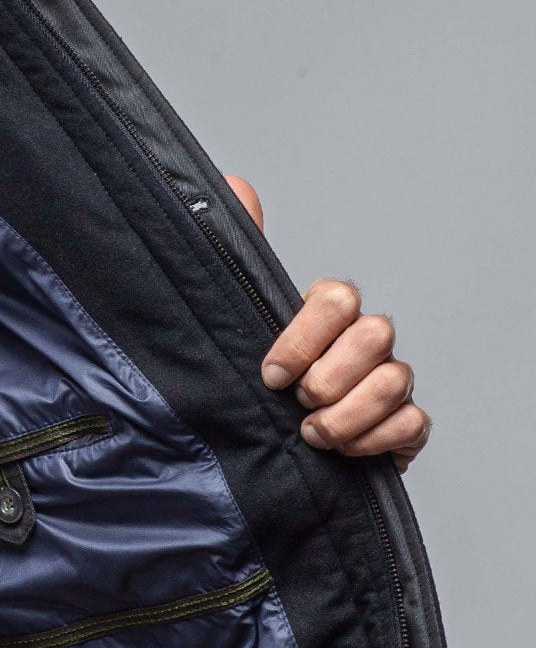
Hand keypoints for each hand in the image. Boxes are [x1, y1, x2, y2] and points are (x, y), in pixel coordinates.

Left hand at [224, 175, 430, 470]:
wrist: (269, 460)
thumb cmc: (259, 396)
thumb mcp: (236, 329)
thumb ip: (237, 261)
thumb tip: (236, 187)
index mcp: (326, 316)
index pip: (337, 298)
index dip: (303, 338)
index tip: (271, 376)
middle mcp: (364, 342)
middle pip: (375, 333)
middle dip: (328, 379)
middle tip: (297, 404)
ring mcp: (389, 381)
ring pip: (393, 381)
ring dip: (345, 416)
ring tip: (312, 435)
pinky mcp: (404, 425)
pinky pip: (412, 423)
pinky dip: (373, 442)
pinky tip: (343, 453)